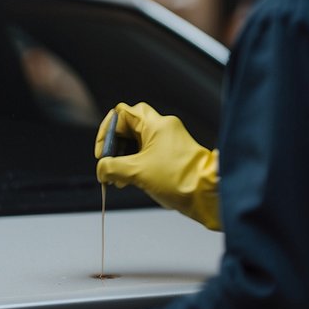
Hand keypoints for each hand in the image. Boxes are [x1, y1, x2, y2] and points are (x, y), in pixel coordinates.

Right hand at [95, 103, 220, 230]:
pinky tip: (128, 181)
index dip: (107, 132)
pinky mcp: (170, 156)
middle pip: (127, 128)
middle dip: (114, 148)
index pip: (121, 114)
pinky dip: (133, 165)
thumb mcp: (135, 172)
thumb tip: (102, 169)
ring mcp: (167, 142)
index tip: (104, 153)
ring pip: (135, 143)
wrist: (206, 194)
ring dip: (122, 159)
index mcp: (155, 124)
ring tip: (117, 180)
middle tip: (109, 166)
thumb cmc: (176, 179)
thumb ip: (111, 167)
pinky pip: (145, 154)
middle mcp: (162, 128)